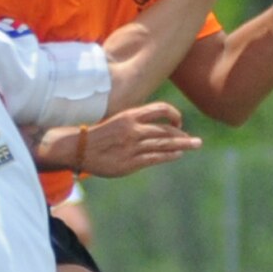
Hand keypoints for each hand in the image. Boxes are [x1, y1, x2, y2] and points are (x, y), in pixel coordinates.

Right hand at [75, 104, 201, 176]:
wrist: (77, 147)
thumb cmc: (97, 135)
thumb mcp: (117, 121)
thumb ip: (134, 123)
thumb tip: (152, 127)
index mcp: (130, 115)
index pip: (160, 109)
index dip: (174, 114)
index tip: (179, 121)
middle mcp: (134, 129)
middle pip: (166, 129)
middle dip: (182, 134)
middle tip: (194, 140)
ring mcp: (133, 146)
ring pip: (164, 143)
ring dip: (182, 144)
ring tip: (195, 145)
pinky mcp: (130, 162)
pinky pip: (155, 157)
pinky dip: (169, 155)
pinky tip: (177, 154)